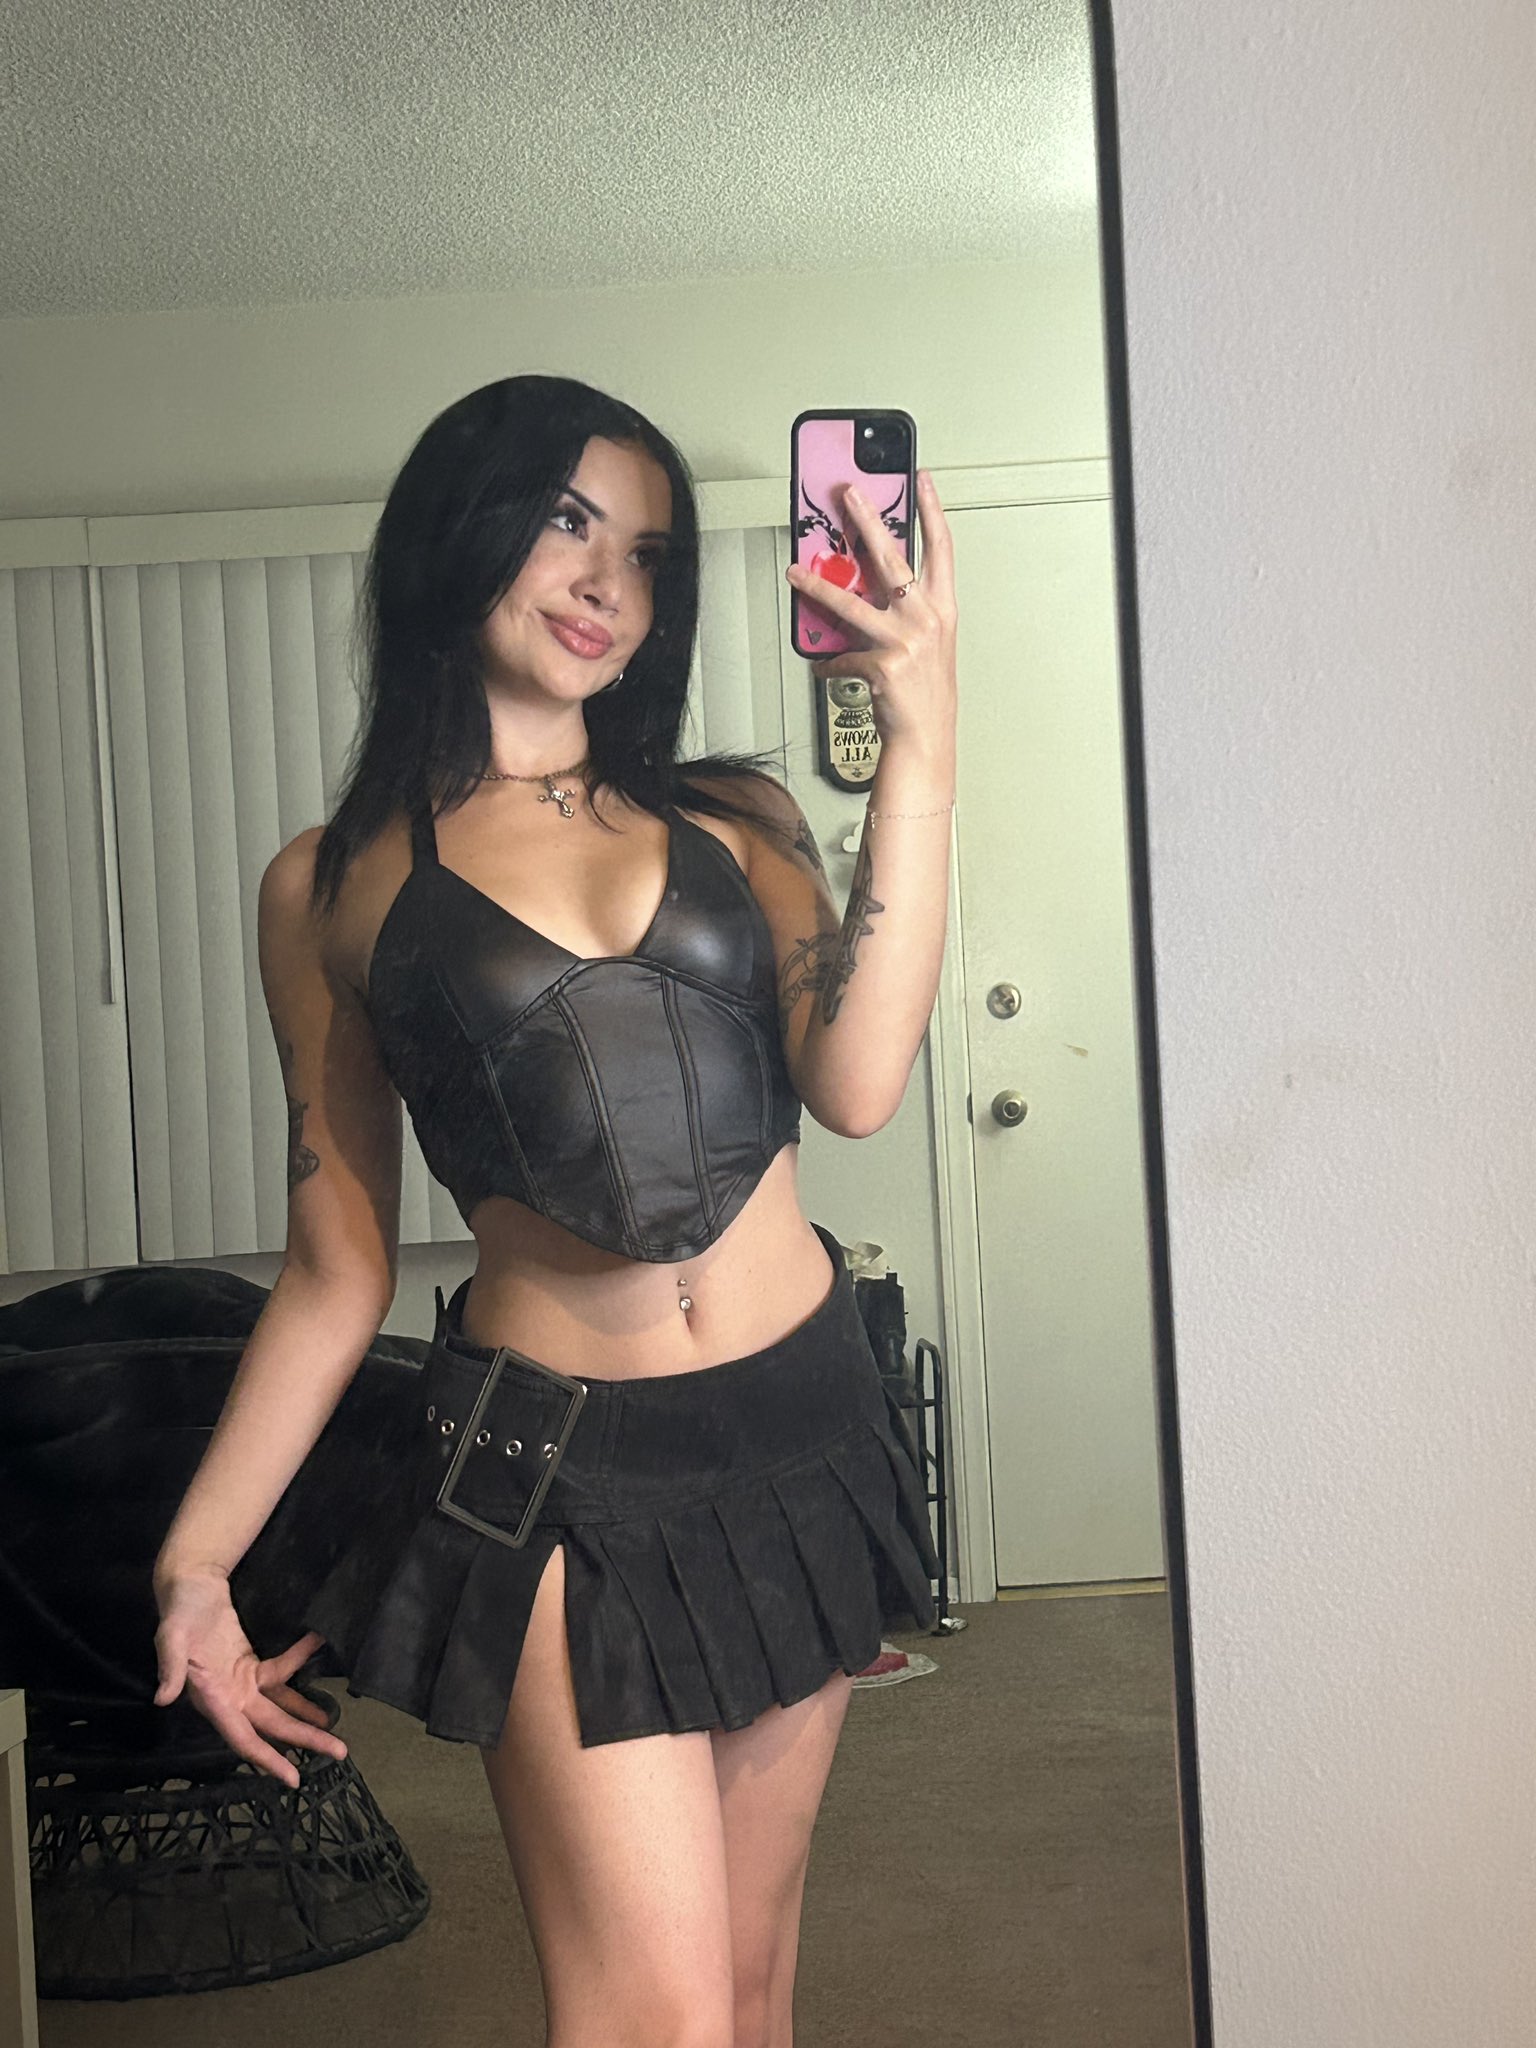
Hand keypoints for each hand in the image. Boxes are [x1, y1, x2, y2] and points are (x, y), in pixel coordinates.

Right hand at [154, 1569, 347, 1789]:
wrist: (189, 1585)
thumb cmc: (180, 1611)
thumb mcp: (171, 1636)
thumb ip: (170, 1666)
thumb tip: (163, 1698)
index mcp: (211, 1699)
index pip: (243, 1738)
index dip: (267, 1759)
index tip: (294, 1778)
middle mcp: (228, 1697)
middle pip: (271, 1726)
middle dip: (303, 1740)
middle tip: (339, 1752)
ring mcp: (240, 1682)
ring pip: (278, 1706)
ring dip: (305, 1715)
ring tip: (334, 1727)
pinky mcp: (249, 1663)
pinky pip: (279, 1672)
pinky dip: (298, 1663)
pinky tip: (317, 1650)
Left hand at [787, 468, 956, 751]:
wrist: (925, 736)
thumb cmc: (925, 691)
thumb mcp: (926, 642)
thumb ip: (903, 610)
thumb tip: (863, 586)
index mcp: (942, 608)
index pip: (941, 547)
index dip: (932, 510)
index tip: (920, 480)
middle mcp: (927, 619)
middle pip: (891, 557)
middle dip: (867, 520)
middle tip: (848, 494)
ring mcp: (905, 641)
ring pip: (851, 602)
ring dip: (818, 586)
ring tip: (796, 571)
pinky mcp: (882, 664)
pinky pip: (841, 654)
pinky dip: (828, 661)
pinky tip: (822, 665)